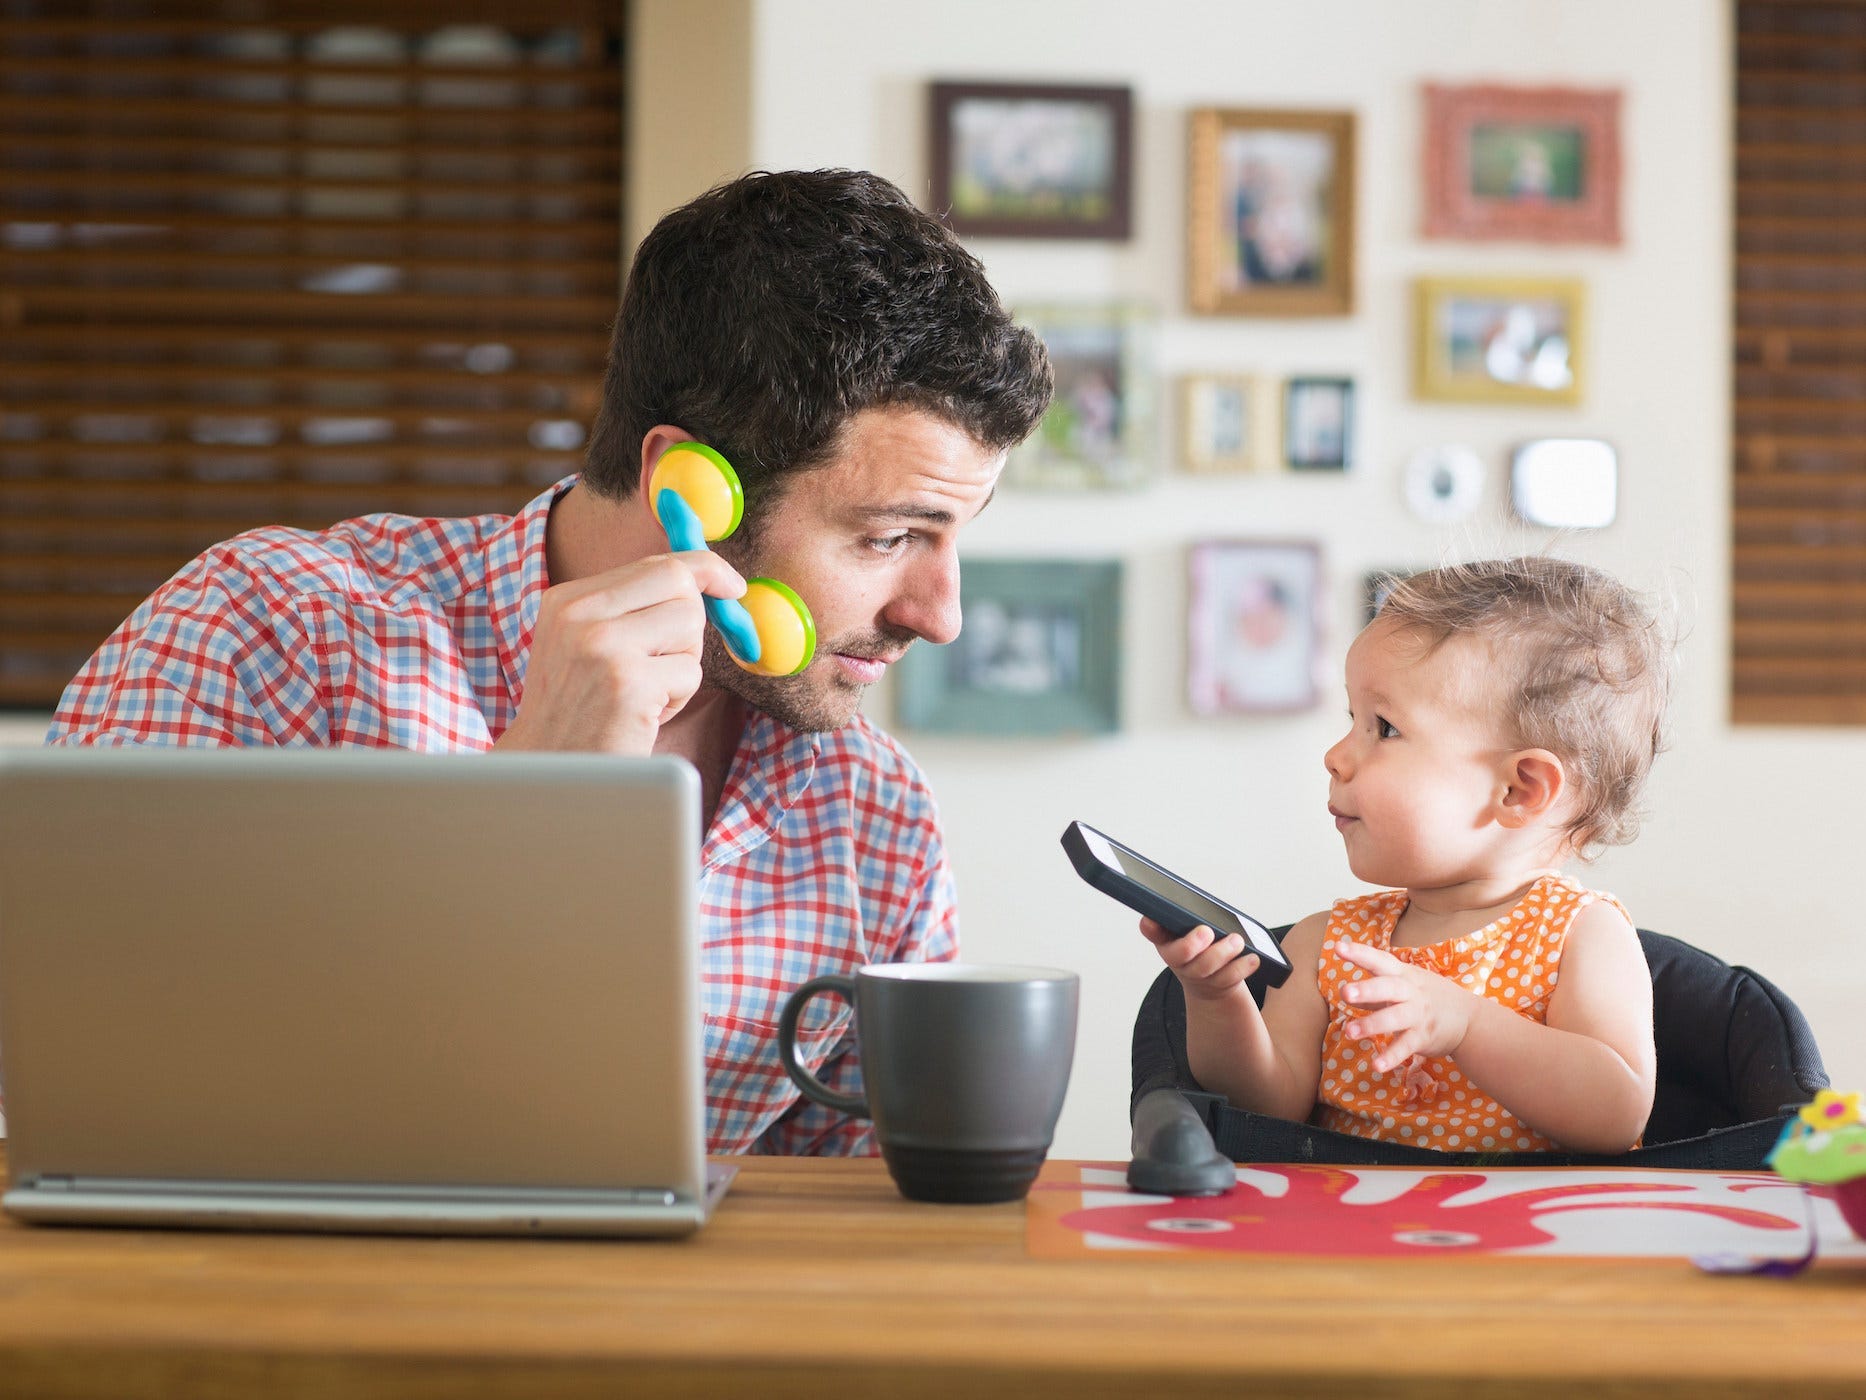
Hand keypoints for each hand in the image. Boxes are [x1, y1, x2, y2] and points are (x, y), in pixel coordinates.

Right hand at [494, 551, 745, 754]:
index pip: (656, 564)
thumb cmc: (580, 712)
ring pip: (690, 625)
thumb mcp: (588, 644)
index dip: (705, 570)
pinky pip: (690, 672)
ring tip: (645, 693)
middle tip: (665, 663)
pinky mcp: (627, 682)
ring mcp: (602, 645)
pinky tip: (643, 715)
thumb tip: (708, 576)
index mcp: (568, 599)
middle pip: (680, 585)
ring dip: (682, 664)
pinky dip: (678, 698)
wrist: (547, 770)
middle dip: (691, 625)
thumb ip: (633, 607)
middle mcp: (580, 613)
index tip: (732, 584)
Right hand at [1138, 917, 1257, 1004]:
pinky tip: (1253, 958)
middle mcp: (1177, 958)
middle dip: (1192, 944)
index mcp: (1167, 938)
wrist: (1209, 983)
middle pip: (1179, 955)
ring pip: (1206, 967)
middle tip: (1206, 931)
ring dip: (1223, 953)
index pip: (1152, 929)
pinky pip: (1228, 978)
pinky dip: (1242, 967)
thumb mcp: (1191, 929)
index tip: (1152, 919)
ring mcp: (1196, 975)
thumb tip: (1205, 909)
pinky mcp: (1216, 985)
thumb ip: (1191, 916)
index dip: (1150, 926)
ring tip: (1237, 940)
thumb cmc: (1201, 946)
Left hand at [1334, 939, 1477, 1072]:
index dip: (1360, 953)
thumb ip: (1375, 990)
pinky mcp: (1424, 1036)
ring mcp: (1418, 1014)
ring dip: (1372, 1024)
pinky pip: (1406, 1046)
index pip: (1380, 960)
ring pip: (1395, 1017)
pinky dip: (1392, 1056)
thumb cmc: (1428, 997)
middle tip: (1344, 992)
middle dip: (1367, 989)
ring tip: (1350, 1032)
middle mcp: (1411, 991)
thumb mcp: (1404, 985)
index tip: (1338, 947)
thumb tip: (1345, 992)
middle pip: (1388, 987)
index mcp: (1403, 974)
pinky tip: (1376, 1065)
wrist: (1470, 1018)